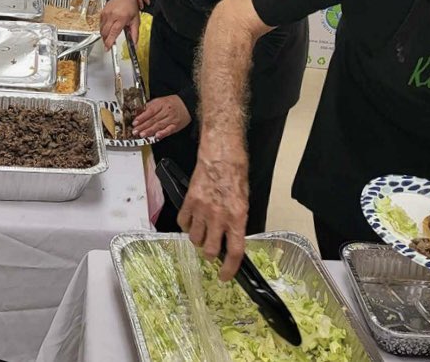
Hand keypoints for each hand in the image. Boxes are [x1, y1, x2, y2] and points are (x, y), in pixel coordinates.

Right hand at [100, 0, 138, 48]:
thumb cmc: (131, 5)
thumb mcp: (136, 20)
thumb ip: (135, 33)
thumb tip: (135, 44)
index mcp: (121, 17)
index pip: (113, 32)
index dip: (110, 42)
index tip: (108, 48)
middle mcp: (112, 15)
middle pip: (105, 32)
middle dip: (106, 40)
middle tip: (109, 44)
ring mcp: (106, 13)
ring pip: (101, 29)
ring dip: (104, 35)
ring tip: (109, 37)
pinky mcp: (102, 12)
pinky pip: (100, 24)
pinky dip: (103, 28)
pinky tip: (108, 28)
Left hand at [133, 95, 190, 139]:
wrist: (187, 104)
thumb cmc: (172, 103)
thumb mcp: (160, 101)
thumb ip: (149, 106)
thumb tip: (139, 113)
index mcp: (161, 104)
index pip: (150, 111)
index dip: (142, 117)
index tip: (135, 122)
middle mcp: (166, 111)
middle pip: (153, 119)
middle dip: (143, 126)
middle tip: (135, 131)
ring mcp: (171, 119)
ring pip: (159, 125)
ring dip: (150, 131)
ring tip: (142, 135)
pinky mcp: (176, 126)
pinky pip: (169, 130)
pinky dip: (163, 133)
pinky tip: (157, 136)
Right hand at [177, 144, 248, 280]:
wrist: (221, 153)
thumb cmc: (236, 172)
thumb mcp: (245, 199)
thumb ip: (238, 220)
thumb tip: (232, 236)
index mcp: (237, 217)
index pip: (234, 252)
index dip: (229, 269)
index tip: (225, 276)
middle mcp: (219, 217)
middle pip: (209, 250)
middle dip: (211, 254)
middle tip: (212, 249)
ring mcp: (202, 209)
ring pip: (195, 239)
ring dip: (199, 239)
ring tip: (203, 232)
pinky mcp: (189, 201)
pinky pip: (183, 222)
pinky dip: (187, 225)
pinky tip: (192, 221)